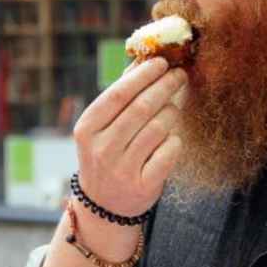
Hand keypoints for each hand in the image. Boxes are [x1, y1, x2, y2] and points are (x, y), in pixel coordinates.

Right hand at [72, 58, 186, 217]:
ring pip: (158, 128)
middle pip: (141, 108)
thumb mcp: (102, 128)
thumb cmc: (107, 155)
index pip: (117, 94)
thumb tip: (142, 60)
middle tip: (179, 75)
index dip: (142, 75)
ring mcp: (121, 169)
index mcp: (87, 129)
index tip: (161, 62)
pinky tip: (171, 137)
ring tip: (174, 107)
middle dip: (164, 86)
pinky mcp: (142, 186)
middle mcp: (101, 149)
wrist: (103, 205)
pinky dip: (175, 140)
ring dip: (172, 112)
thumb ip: (120, 96)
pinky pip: (169, 152)